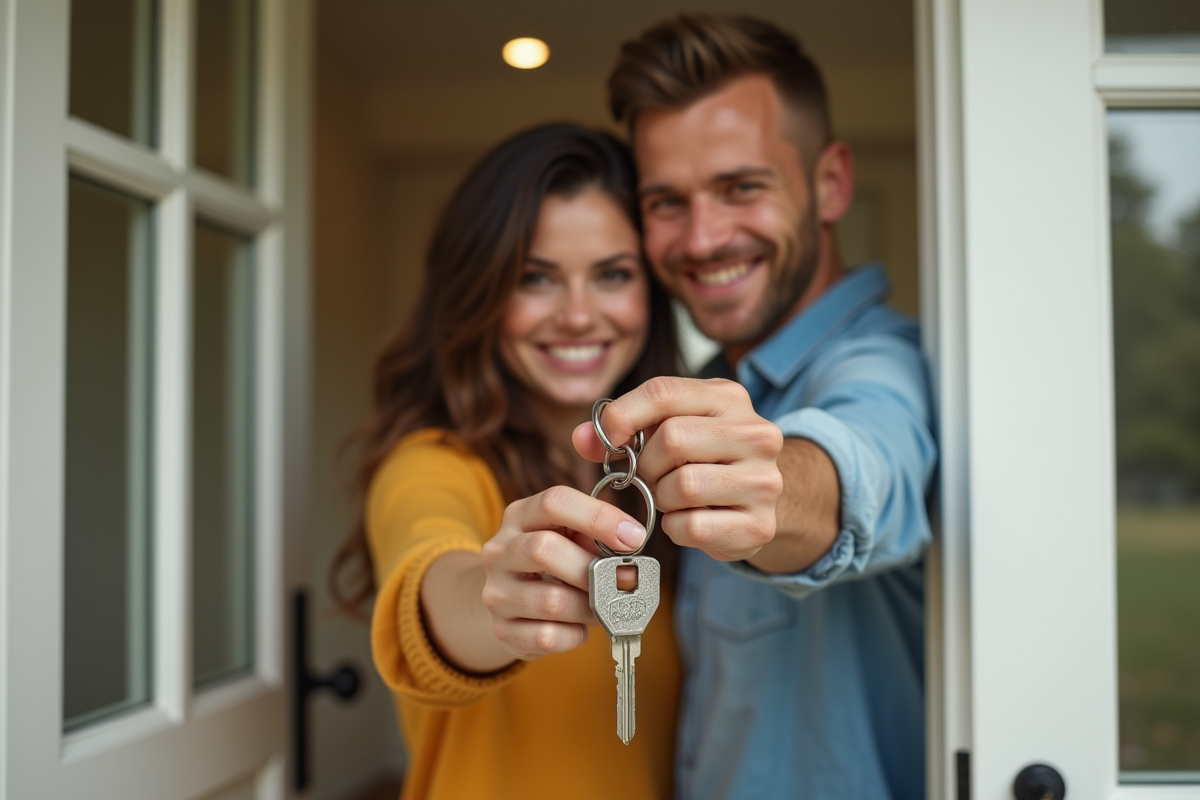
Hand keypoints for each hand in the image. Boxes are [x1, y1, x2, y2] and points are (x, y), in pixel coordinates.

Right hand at [480, 486, 647, 659]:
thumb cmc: (551, 564)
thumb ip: (596, 537)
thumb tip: (631, 552)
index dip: (599, 517)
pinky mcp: (502, 631)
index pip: (554, 502)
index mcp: (519, 516)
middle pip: (544, 549)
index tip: (634, 537)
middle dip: (593, 568)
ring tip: (604, 608)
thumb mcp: (568, 537)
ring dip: (589, 607)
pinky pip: (547, 637)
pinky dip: (574, 634)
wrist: (506, 601)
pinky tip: (577, 627)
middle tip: (621, 581)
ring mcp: (496, 593)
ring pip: (551, 601)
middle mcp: (500, 551)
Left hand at [572, 377, 783, 561]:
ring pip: (683, 485)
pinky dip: (676, 528)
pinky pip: (693, 525)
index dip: (624, 415)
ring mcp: (764, 480)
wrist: (754, 506)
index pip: (664, 391)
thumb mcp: (667, 430)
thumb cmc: (700, 461)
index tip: (609, 440)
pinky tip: (687, 520)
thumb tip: (582, 438)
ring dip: (662, 498)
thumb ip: (621, 428)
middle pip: (672, 439)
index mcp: (729, 398)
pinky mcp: (760, 525)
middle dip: (647, 464)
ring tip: (672, 497)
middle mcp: (757, 433)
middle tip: (652, 476)